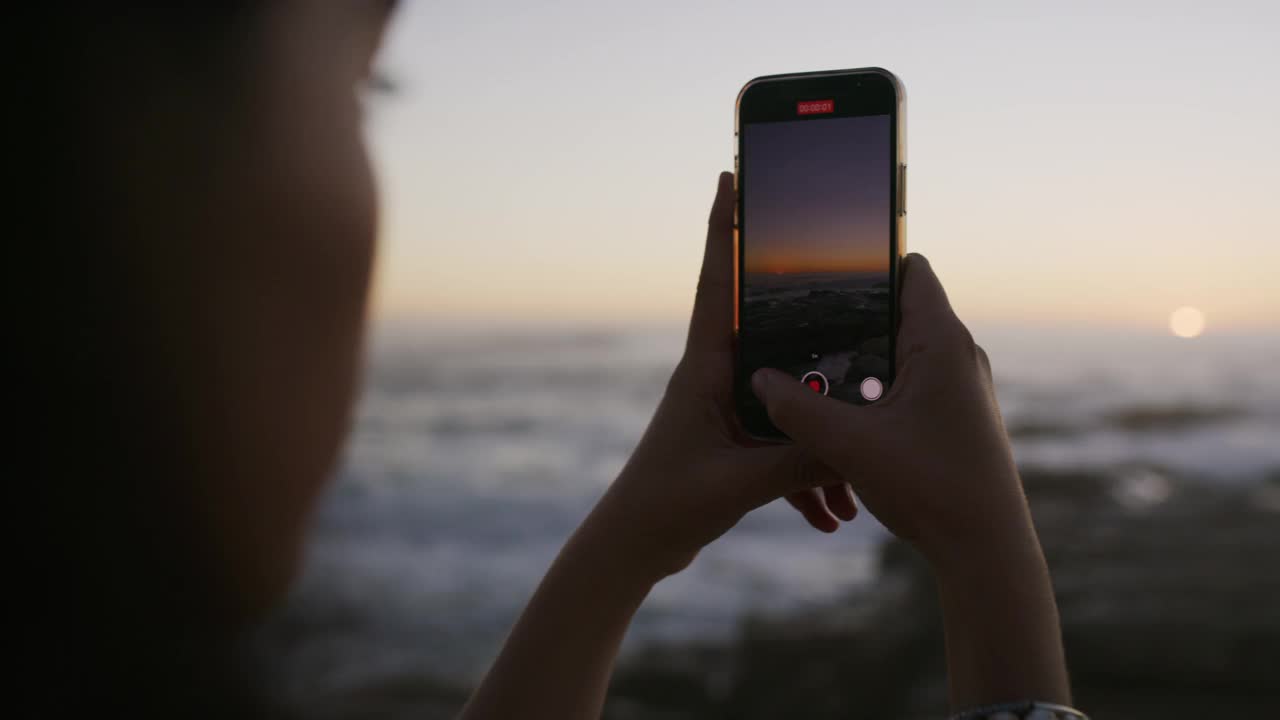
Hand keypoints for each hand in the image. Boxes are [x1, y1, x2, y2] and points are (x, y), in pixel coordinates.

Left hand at [587, 172, 854, 580]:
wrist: (636, 547)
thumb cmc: (668, 505)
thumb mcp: (740, 484)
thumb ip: (799, 462)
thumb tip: (856, 444)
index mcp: (705, 368)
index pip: (718, 282)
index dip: (726, 228)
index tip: (731, 176)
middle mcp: (717, 378)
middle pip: (773, 333)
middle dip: (813, 325)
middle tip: (853, 297)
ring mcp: (729, 409)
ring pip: (788, 400)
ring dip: (818, 439)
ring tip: (846, 490)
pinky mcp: (737, 442)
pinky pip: (785, 444)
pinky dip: (808, 477)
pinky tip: (828, 516)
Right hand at [748, 253, 1036, 568]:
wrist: (986, 550)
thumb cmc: (931, 488)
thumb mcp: (849, 446)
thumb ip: (798, 409)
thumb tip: (758, 379)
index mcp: (941, 343)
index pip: (910, 270)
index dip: (867, 262)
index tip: (822, 269)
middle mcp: (958, 355)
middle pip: (898, 311)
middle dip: (851, 317)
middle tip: (801, 323)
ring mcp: (961, 387)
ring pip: (902, 352)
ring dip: (862, 360)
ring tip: (814, 369)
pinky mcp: (957, 416)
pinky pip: (911, 383)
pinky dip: (878, 388)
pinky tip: (845, 412)